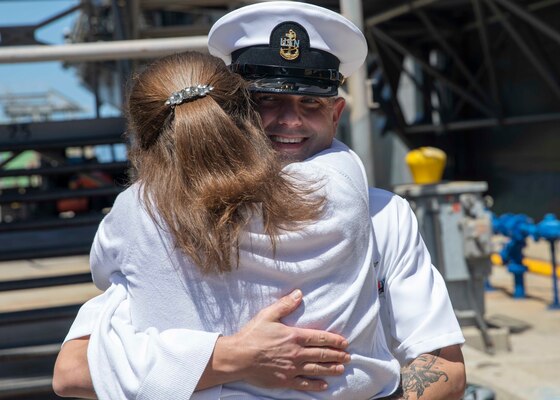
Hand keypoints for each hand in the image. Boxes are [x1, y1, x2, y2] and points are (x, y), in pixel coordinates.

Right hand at [201, 289, 349, 391]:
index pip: (319, 338)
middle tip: (348, 356)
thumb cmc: (252, 335)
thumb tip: (299, 294)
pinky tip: (324, 385)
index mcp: (294, 336)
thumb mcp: (268, 315)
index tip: (345, 342)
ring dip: (331, 369)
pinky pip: (304, 384)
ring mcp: (292, 369)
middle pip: (322, 355)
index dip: (334, 340)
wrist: (238, 358)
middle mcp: (296, 354)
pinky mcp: (285, 381)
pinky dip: (315, 385)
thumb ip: (285, 305)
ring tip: (341, 369)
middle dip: (337, 355)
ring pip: (316, 370)